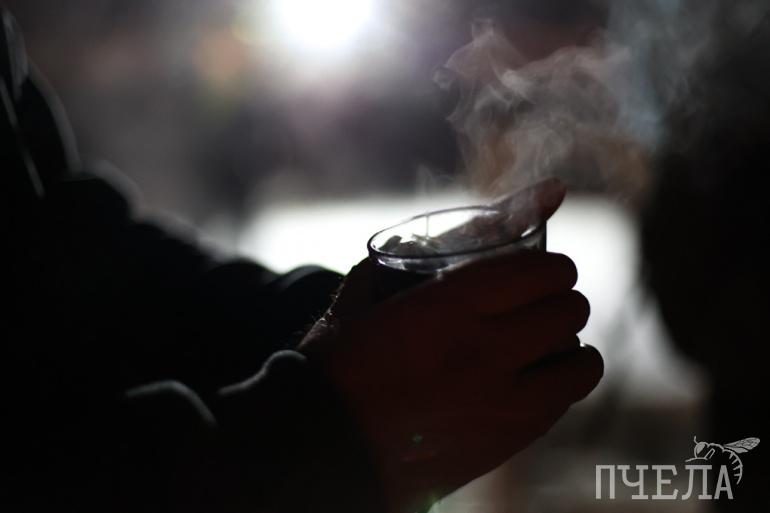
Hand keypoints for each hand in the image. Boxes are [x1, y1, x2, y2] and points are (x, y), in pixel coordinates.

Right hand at [301, 192, 601, 512]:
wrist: (328, 448)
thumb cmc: (338, 368)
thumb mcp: (359, 300)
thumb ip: (395, 261)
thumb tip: (425, 238)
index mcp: (448, 307)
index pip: (539, 271)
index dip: (552, 265)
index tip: (546, 268)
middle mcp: (485, 351)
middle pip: (568, 310)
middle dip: (562, 298)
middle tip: (545, 302)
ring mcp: (501, 402)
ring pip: (581, 362)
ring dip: (570, 345)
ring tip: (549, 344)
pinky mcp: (506, 441)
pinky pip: (564, 403)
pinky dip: (560, 384)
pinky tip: (538, 380)